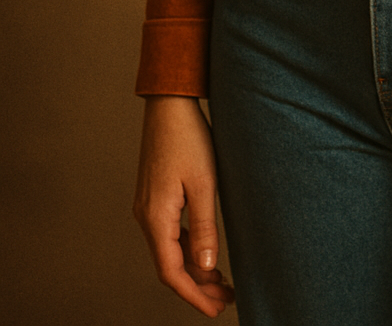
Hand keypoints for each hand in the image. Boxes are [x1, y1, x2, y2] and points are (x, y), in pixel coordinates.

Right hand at [133, 95, 234, 317]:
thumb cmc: (188, 138)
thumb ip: (205, 227)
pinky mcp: (155, 197)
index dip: (193, 295)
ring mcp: (149, 207)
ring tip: (222, 282)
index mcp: (156, 217)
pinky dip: (188, 248)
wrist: (169, 105)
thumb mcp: (204, 183)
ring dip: (194, 268)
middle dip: (197, 286)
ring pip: (170, 250)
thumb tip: (206, 267)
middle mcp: (146, 217)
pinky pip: (170, 234)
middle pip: (170, 265)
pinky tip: (206, 253)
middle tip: (225, 299)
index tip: (215, 309)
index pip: (171, 272)